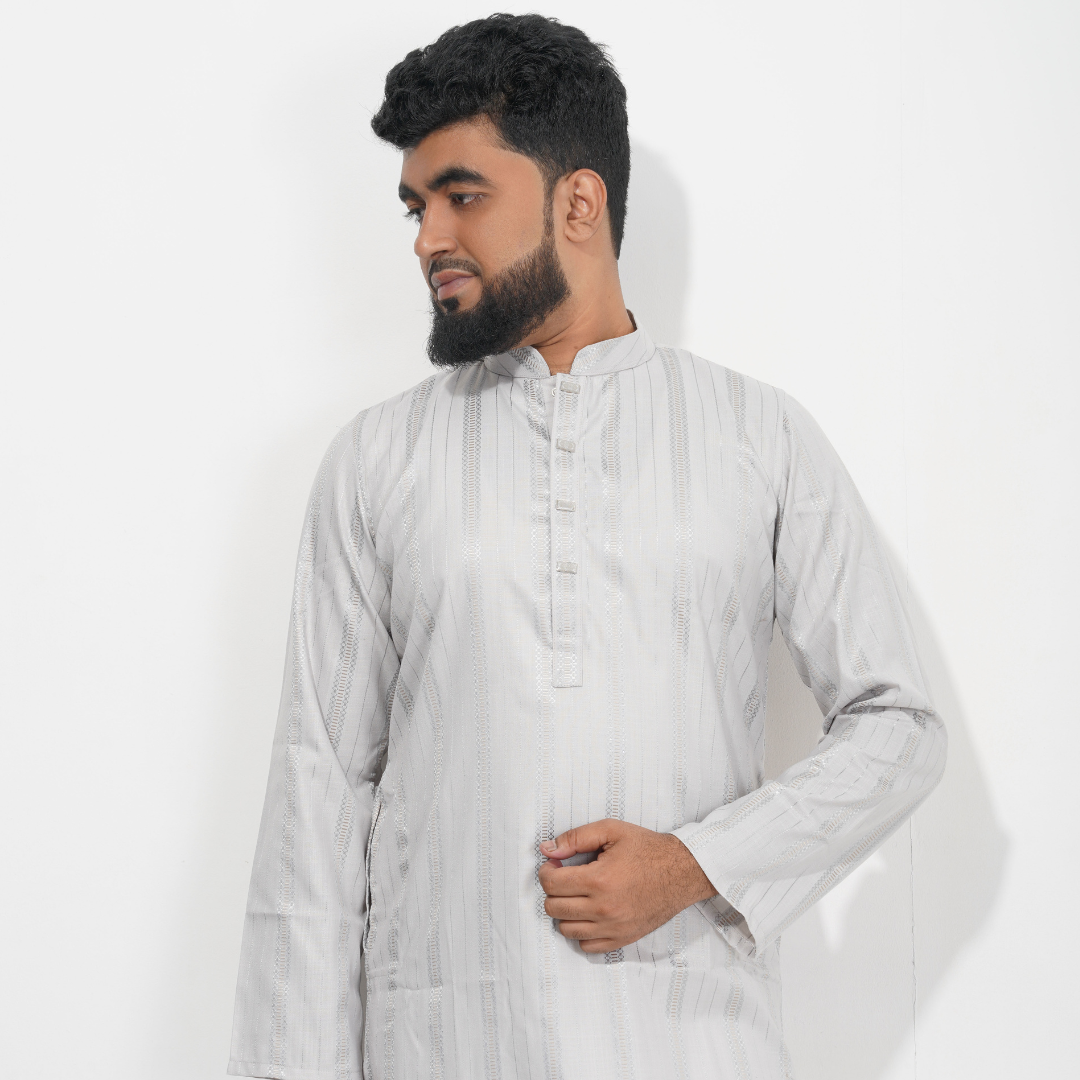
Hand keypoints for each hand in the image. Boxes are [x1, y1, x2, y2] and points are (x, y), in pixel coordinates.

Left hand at [537, 819, 717, 953]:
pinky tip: (590, 913)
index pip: (551, 884)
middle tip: (565, 878)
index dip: (547, 871)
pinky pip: (587, 946)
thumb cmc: (646, 849)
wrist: (682, 871)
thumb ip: (575, 838)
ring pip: (567, 930)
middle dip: (554, 890)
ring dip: (566, 912)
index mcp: (599, 880)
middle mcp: (604, 909)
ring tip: (578, 895)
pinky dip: (582, 931)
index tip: (555, 865)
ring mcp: (613, 928)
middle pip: (554, 908)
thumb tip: (547, 849)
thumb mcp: (611, 830)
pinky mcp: (622, 939)